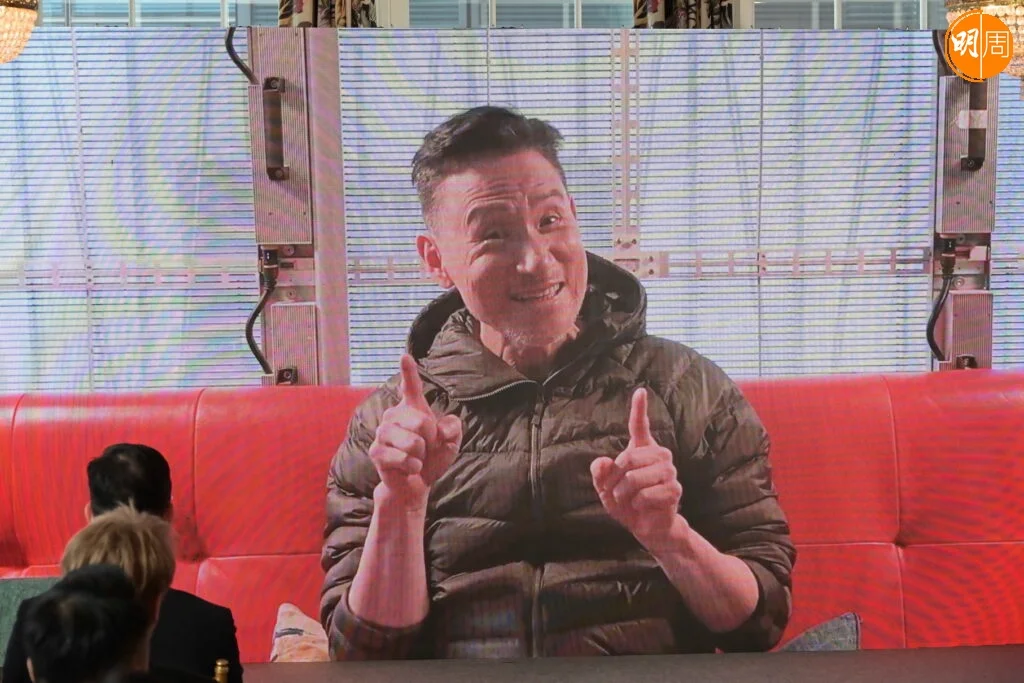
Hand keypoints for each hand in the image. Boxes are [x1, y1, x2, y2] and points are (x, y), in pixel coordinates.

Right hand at [369, 354, 461, 509]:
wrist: (415, 483)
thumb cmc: (432, 458)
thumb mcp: (450, 442)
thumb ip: (453, 428)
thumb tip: (442, 425)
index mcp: (411, 408)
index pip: (410, 386)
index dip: (408, 371)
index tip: (405, 356)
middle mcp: (393, 415)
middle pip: (422, 421)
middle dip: (431, 439)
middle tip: (425, 447)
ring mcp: (382, 432)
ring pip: (413, 442)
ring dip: (421, 455)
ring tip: (416, 457)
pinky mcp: (376, 451)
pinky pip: (404, 459)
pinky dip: (413, 467)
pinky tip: (409, 467)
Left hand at [591, 388, 684, 549]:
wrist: (646, 526)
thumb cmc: (626, 501)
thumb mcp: (605, 488)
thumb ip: (600, 473)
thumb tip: (603, 461)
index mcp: (642, 450)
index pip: (640, 426)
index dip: (639, 408)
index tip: (640, 390)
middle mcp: (659, 455)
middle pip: (628, 458)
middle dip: (615, 479)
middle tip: (615, 492)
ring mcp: (669, 471)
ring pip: (635, 478)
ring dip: (624, 493)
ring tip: (628, 499)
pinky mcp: (674, 489)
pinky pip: (645, 495)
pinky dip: (637, 504)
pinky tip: (642, 506)